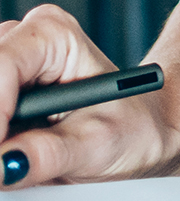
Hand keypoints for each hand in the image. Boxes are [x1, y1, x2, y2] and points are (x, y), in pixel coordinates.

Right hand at [0, 5, 179, 187]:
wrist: (143, 131)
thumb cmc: (132, 127)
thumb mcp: (98, 145)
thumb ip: (49, 154)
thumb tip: (3, 165)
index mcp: (53, 35)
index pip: (0, 66)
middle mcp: (22, 39)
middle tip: (6, 163)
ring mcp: (5, 63)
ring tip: (19, 155)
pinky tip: (11, 149)